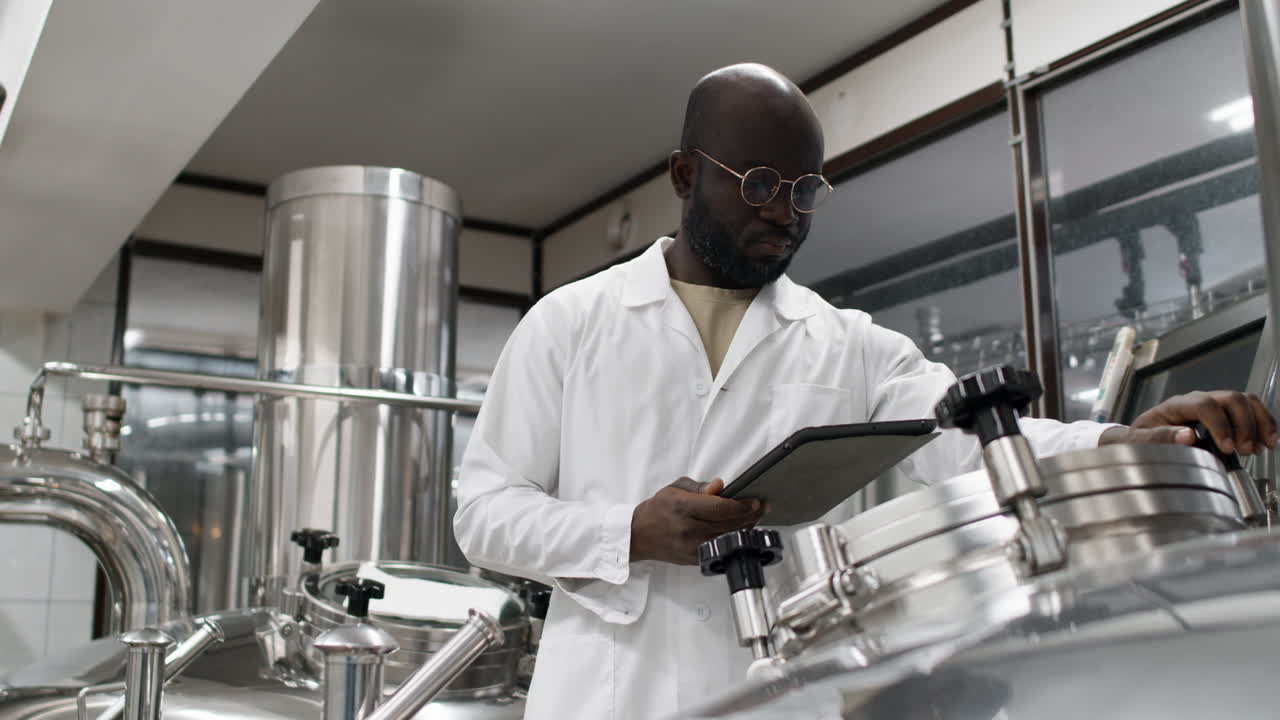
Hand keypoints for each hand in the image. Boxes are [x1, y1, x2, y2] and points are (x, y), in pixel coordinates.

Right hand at [630, 477, 764, 564]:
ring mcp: (691, 547)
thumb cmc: (658, 509)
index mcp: (683, 507)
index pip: (720, 508)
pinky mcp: (694, 559)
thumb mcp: (675, 488)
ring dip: (745, 529)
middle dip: (750, 516)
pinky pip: (720, 550)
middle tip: (762, 508)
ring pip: (728, 539)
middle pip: (728, 524)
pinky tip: (739, 531)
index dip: (742, 505)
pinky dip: (733, 540)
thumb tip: (720, 486)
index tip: (755, 501)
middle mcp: (688, 529)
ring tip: (754, 518)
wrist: (639, 535)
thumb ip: (699, 487)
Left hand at [1098, 390, 1277, 455]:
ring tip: (1260, 448)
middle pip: (1231, 399)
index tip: (1227, 447)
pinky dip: (1264, 423)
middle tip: (1244, 450)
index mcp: (1176, 405)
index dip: (1220, 425)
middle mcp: (1197, 400)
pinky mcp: (1224, 413)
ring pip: (1245, 401)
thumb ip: (1161, 437)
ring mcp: (1213, 404)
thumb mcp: (1141, 440)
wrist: (1141, 439)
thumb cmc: (1141, 439)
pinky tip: (1267, 441)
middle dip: (1244, 425)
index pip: (1205, 405)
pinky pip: (1250, 409)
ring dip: (1258, 423)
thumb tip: (1187, 436)